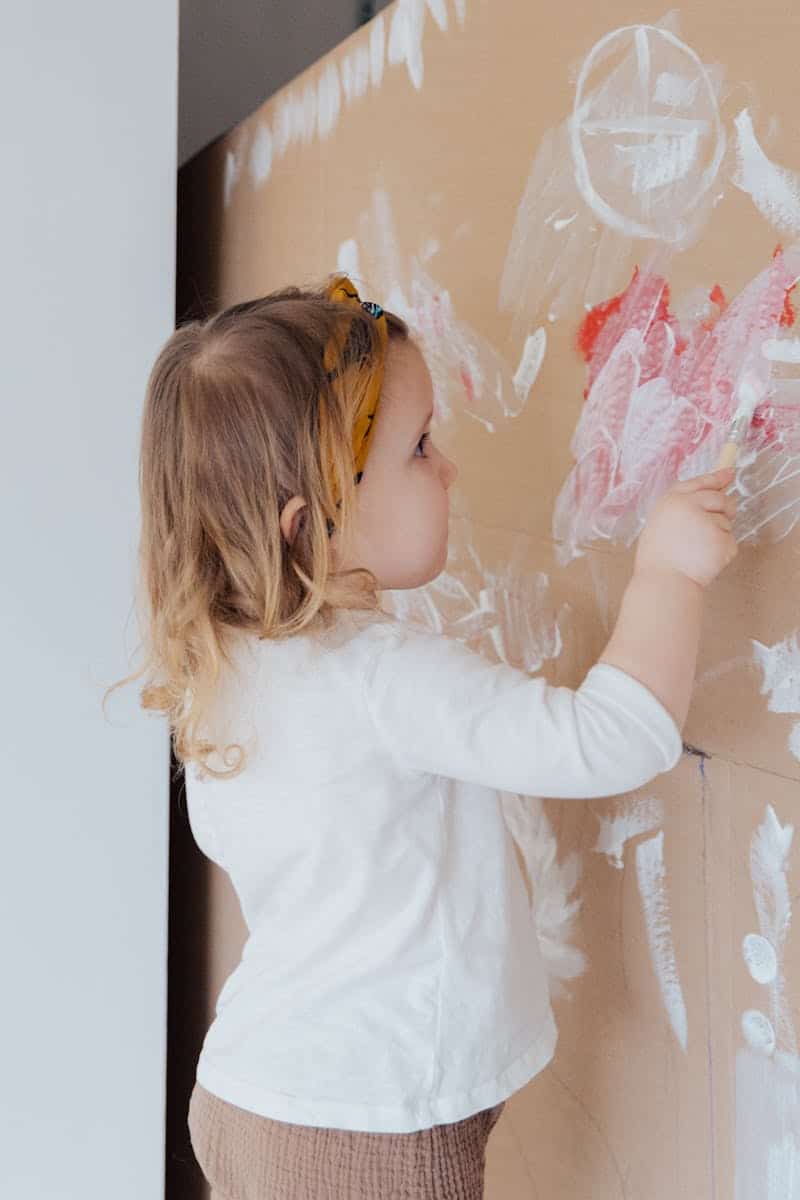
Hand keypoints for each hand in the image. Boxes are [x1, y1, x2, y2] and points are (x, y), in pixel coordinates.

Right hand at [634, 467, 738, 587]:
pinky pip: (730, 541)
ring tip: (695, 552)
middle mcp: (690, 505)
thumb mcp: (660, 524)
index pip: (698, 483)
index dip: (715, 478)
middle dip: (724, 509)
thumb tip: (706, 497)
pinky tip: (705, 560)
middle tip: (710, 530)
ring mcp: (708, 521)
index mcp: (672, 501)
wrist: (664, 583)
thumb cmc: (658, 560)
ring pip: (725, 522)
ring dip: (718, 536)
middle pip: (720, 498)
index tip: (729, 473)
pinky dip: (723, 552)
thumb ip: (681, 508)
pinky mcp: (722, 539)